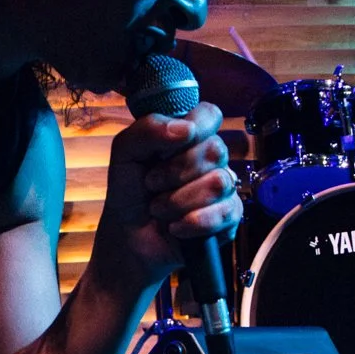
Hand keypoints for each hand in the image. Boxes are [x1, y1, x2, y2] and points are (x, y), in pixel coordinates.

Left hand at [93, 103, 240, 286]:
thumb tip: (186, 129)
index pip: (210, 114)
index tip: (171, 144)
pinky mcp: (229, 217)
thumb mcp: (125, 154)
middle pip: (215, 150)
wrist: (128, 239)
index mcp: (187, 137)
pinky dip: (192, 223)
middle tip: (152, 185)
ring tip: (160, 209)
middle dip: (175, 172)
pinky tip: (176, 228)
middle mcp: (209, 159)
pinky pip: (225, 213)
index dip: (196, 125)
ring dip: (179, 201)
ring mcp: (223, 188)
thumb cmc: (128, 193)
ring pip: (220, 183)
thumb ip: (147, 130)